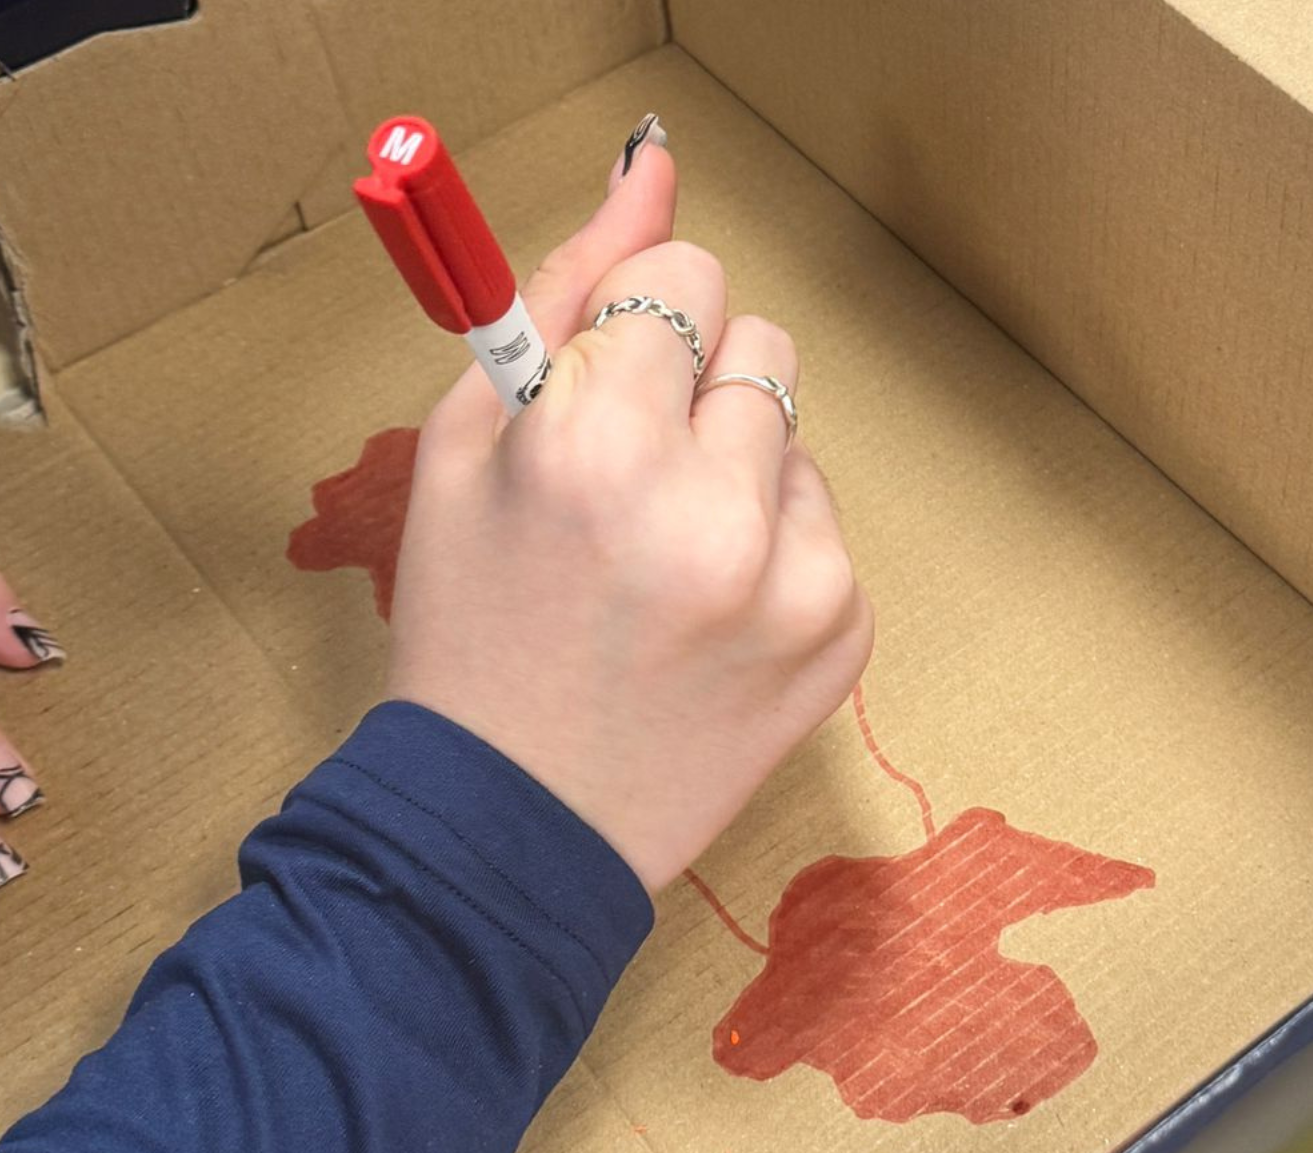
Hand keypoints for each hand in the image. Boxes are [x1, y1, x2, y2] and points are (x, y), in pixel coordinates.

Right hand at [386, 123, 873, 891]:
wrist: (513, 824)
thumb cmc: (472, 627)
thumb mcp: (469, 444)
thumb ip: (566, 287)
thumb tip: (653, 167)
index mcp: (598, 446)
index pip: (686, 279)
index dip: (636, 333)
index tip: (601, 397)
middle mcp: (713, 509)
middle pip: (761, 343)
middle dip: (694, 391)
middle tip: (629, 488)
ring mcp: (793, 581)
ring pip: (798, 432)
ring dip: (739, 469)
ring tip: (666, 562)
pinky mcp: (843, 635)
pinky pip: (827, 524)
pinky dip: (774, 552)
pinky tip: (708, 619)